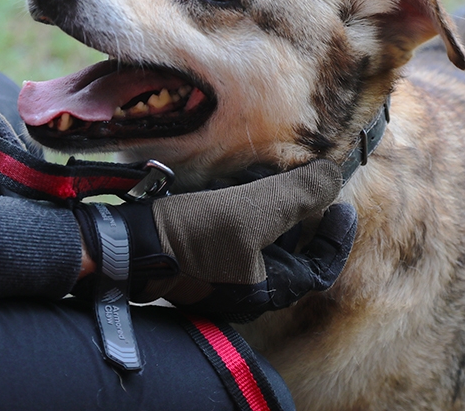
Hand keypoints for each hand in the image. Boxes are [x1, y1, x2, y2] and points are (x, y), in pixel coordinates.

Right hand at [75, 159, 356, 320]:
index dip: (335, 235)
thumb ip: (299, 194)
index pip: (318, 269)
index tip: (340, 202)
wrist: (123, 241)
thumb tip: (334, 176)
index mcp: (263, 289)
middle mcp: (243, 289)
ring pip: (258, 238)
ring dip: (263, 205)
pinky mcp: (196, 256)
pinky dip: (237, 207)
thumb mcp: (254, 208)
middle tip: (293, 179)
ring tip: (254, 176)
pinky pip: (231, 232)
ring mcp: (218, 275)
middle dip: (293, 210)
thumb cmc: (193, 232)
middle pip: (288, 250)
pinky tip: (226, 184)